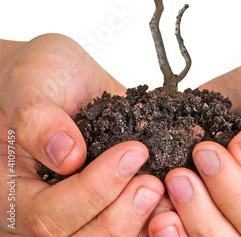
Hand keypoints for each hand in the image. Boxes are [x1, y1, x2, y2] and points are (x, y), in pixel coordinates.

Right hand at [0, 34, 163, 235]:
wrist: (57, 73)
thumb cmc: (35, 75)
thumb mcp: (29, 82)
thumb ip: (37, 118)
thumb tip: (66, 155)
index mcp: (12, 188)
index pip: (47, 215)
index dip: (93, 191)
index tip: (131, 153)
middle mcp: (41, 206)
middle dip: (120, 217)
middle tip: (152, 183)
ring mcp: (74, 207)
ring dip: (139, 224)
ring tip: (164, 191)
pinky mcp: (103, 199)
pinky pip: (125, 224)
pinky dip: (150, 219)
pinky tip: (171, 198)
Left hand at [147, 56, 240, 235]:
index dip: (238, 199)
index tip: (209, 152)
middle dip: (202, 217)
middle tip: (179, 176)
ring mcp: (234, 215)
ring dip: (179, 225)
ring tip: (159, 190)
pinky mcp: (205, 202)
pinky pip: (184, 226)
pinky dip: (163, 220)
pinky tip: (151, 202)